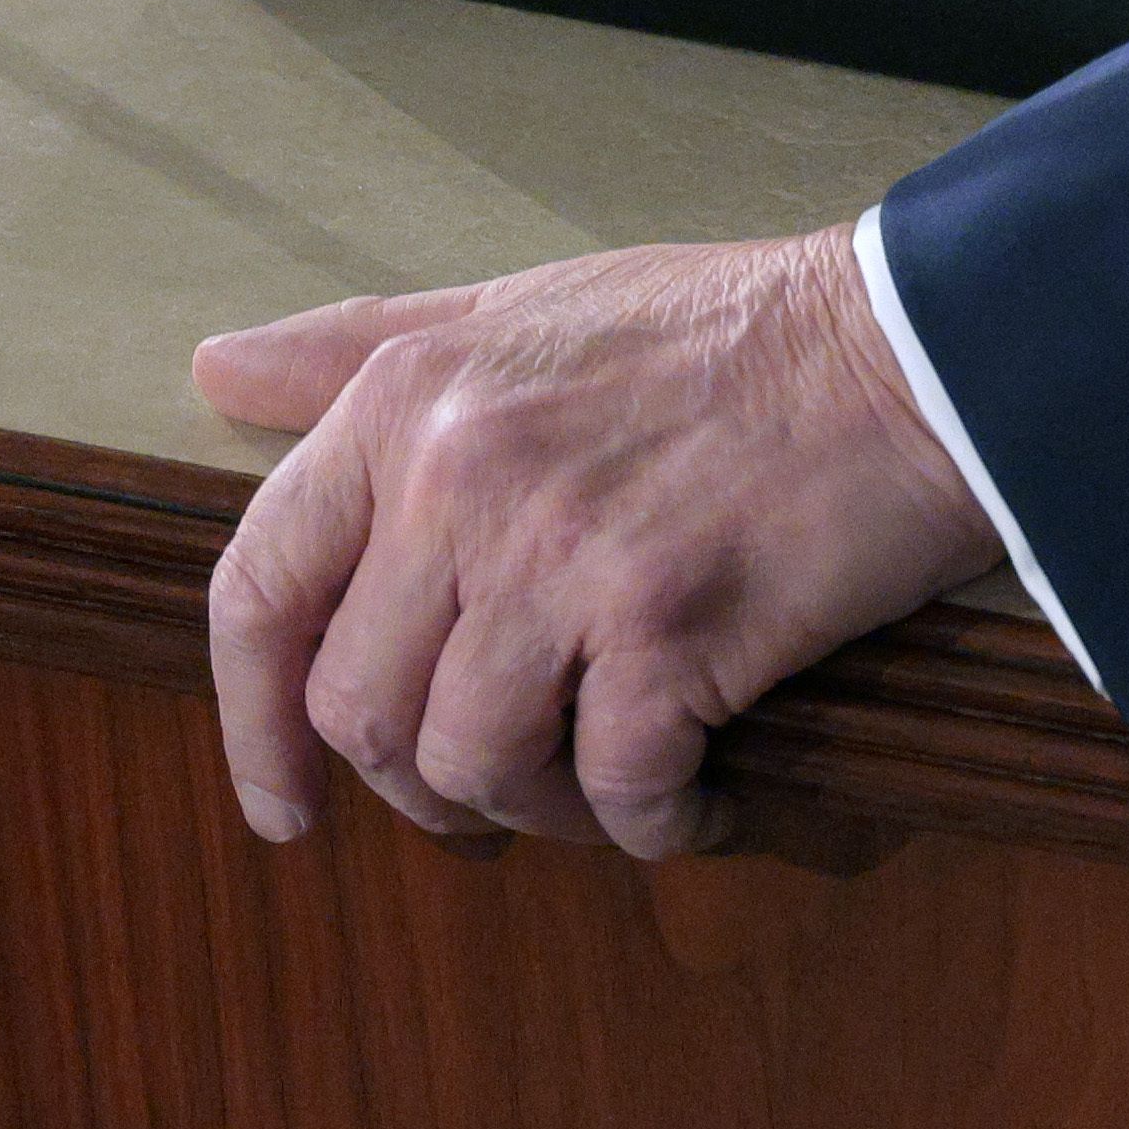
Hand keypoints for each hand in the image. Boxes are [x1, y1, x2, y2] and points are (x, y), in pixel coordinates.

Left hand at [194, 229, 992, 859]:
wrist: (914, 350)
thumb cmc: (723, 335)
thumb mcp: (523, 307)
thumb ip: (366, 348)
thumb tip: (214, 365)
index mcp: (409, 398)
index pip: (259, 587)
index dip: (248, 722)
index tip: (284, 804)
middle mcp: (462, 473)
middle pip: (362, 709)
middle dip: (423, 782)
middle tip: (503, 789)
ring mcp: (559, 555)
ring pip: (470, 767)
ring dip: (539, 808)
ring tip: (606, 779)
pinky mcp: (667, 627)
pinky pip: (612, 791)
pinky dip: (651, 820)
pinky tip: (694, 793)